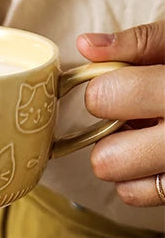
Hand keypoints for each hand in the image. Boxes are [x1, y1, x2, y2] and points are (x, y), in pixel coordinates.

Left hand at [78, 21, 164, 206]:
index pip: (105, 98)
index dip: (103, 87)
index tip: (119, 83)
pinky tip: (152, 155)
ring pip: (120, 181)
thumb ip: (139, 43)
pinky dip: (136, 178)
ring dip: (121, 157)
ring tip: (146, 133)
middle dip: (108, 133)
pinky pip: (135, 194)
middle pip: (107, 157)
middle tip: (132, 115)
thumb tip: (85, 45)